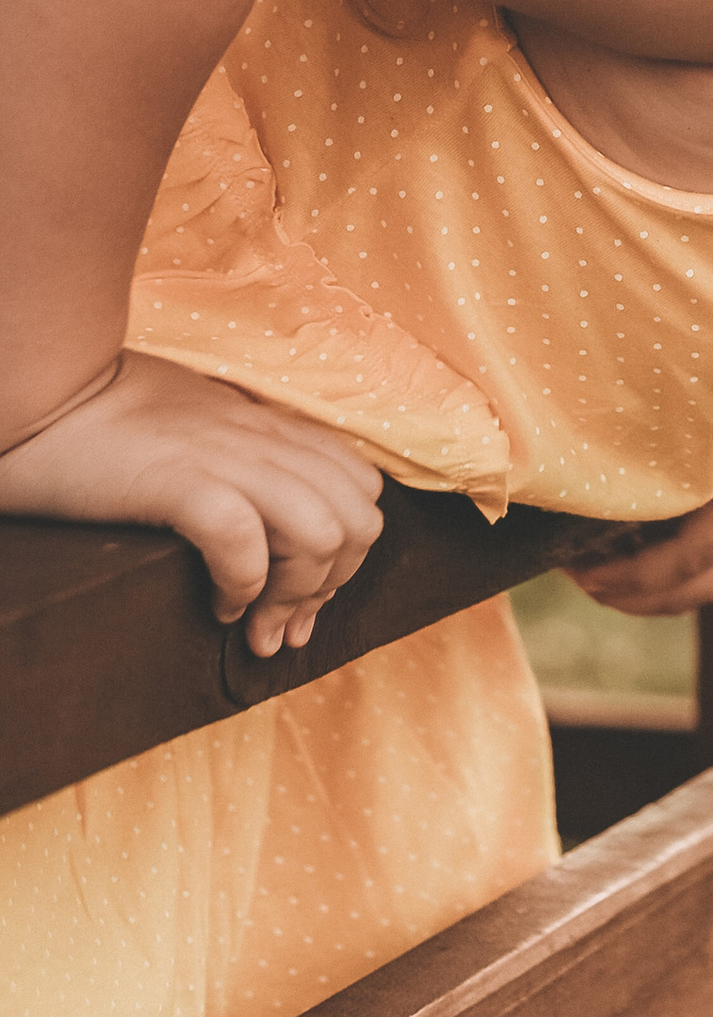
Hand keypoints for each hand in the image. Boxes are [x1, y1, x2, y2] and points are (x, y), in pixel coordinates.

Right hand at [0, 349, 382, 656]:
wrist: (46, 392)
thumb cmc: (108, 415)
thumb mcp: (199, 421)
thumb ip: (242, 449)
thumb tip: (264, 514)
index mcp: (272, 425)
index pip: (362, 488)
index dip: (348, 555)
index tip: (303, 598)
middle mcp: (263, 439)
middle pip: (358, 521)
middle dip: (331, 586)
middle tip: (281, 625)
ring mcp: (227, 458)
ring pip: (322, 534)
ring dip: (293, 597)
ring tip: (254, 624)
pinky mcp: (179, 482)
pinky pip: (246, 544)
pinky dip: (243, 588)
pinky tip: (218, 604)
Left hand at [572, 400, 712, 613]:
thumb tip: (646, 375)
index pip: (687, 559)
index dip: (628, 574)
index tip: (577, 561)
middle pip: (695, 589)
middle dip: (631, 592)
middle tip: (579, 577)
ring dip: (666, 595)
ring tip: (619, 579)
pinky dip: (710, 583)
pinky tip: (689, 568)